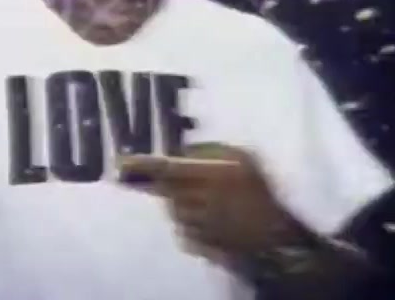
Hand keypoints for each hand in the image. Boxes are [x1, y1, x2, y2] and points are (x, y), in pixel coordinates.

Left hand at [118, 143, 294, 260]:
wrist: (274, 238)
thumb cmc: (260, 193)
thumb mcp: (244, 158)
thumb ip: (212, 150)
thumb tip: (184, 149)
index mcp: (210, 177)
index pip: (166, 169)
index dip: (142, 165)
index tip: (120, 162)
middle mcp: (197, 202)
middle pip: (166, 190)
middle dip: (168, 185)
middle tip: (187, 183)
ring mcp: (194, 226)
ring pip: (172, 209)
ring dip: (181, 203)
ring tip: (207, 202)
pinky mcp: (195, 244)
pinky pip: (181, 229)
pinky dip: (189, 222)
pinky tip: (210, 220)